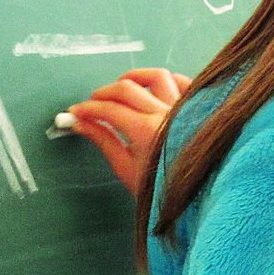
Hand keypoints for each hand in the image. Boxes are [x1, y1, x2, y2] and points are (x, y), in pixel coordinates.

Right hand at [67, 68, 191, 194]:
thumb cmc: (161, 189)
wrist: (195, 198)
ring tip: (121, 87)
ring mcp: (184, 109)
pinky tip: (153, 88)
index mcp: (147, 132)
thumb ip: (103, 140)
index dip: (88, 108)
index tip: (76, 112)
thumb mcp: (126, 168)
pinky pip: (182, 82)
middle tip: (92, 103)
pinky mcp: (197, 109)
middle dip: (104, 92)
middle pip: (127, 88)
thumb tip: (81, 124)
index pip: (109, 109)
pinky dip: (166, 80)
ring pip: (156, 76)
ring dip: (134, 77)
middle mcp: (166, 115)